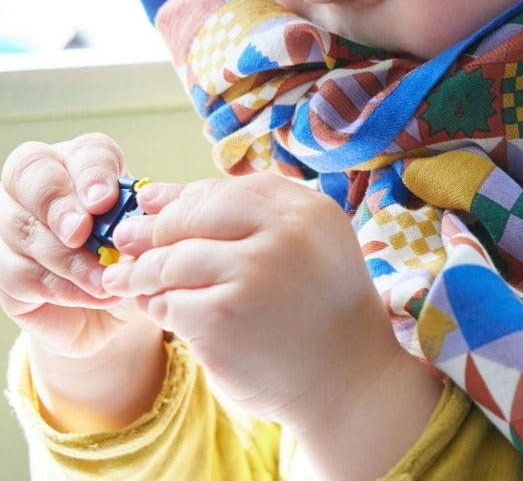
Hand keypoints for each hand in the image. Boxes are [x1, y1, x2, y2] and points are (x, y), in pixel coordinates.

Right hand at [0, 133, 142, 358]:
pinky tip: (90, 294)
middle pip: (32, 175)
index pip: (83, 152)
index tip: (104, 200)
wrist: (119, 305)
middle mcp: (42, 181)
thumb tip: (141, 216)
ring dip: (68, 258)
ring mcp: (14, 221)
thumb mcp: (146, 233)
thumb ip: (140, 217)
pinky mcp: (3, 267)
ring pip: (25, 228)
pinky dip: (59, 286)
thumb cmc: (134, 256)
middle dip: (59, 206)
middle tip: (81, 233)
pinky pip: (18, 272)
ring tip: (104, 280)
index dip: (92, 173)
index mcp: (84, 162)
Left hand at [104, 173, 409, 423]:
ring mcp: (252, 274)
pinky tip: (155, 308)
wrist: (347, 378)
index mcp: (308, 210)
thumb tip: (159, 195)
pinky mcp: (222, 319)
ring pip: (173, 259)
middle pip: (195, 215)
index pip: (230, 189)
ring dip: (144, 270)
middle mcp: (283, 234)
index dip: (187, 197)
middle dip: (156, 229)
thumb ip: (249, 217)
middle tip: (130, 240)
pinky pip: (169, 302)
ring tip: (133, 279)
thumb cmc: (320, 309)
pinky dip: (154, 305)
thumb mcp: (306, 246)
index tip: (156, 206)